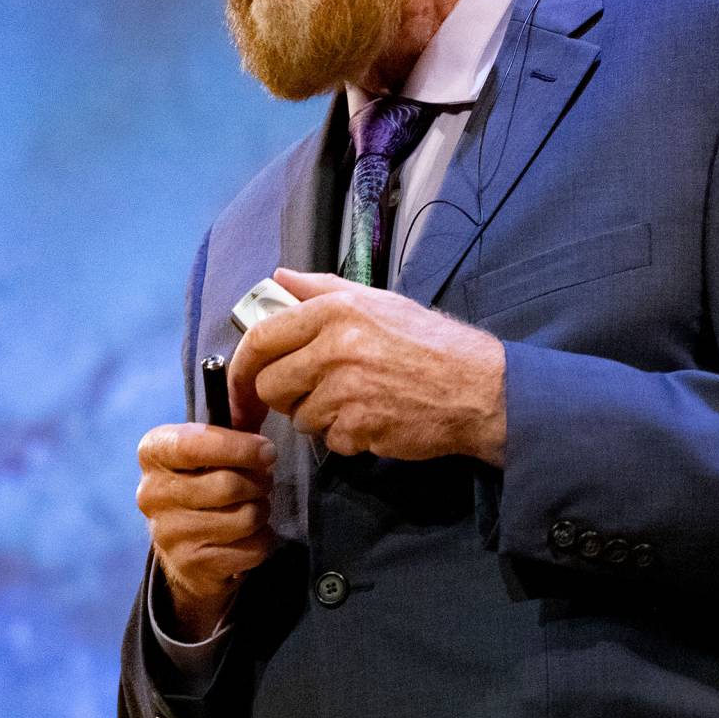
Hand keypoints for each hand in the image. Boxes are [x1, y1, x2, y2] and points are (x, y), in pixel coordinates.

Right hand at [135, 422, 276, 640]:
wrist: (189, 549)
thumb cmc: (207, 483)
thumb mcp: (212, 448)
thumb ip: (234, 421)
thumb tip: (258, 395)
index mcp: (153, 452)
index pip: (195, 445)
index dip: (239, 447)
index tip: (267, 450)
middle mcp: (151, 493)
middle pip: (228, 485)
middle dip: (259, 483)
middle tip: (262, 483)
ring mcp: (167, 533)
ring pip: (244, 518)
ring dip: (261, 512)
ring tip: (252, 508)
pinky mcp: (189, 565)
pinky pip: (249, 549)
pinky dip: (260, 541)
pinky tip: (247, 538)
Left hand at [227, 268, 507, 464]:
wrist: (477, 388)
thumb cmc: (429, 343)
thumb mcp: (377, 301)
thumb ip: (322, 289)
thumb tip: (278, 277)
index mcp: (335, 310)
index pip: (261, 338)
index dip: (242, 365)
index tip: (241, 381)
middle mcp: (335, 347)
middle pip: (270, 384)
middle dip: (283, 395)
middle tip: (310, 392)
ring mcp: (346, 390)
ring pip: (298, 416)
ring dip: (319, 416)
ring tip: (355, 400)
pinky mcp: (358, 428)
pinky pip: (329, 440)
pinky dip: (346, 436)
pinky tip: (373, 418)